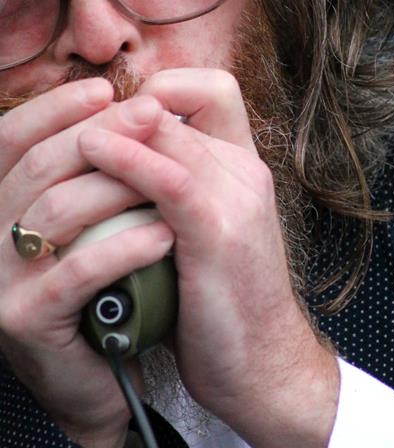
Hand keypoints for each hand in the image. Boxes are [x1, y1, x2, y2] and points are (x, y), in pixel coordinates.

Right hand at [0, 80, 173, 447]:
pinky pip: (77, 271)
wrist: (108, 373)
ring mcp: (2, 278)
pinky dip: (125, 246)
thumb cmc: (108, 283)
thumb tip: (135, 104)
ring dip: (120, 184)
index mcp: (1, 202)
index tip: (104, 88)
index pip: (13, 140)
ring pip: (58, 210)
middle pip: (41, 165)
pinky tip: (165, 233)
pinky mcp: (26, 318)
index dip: (54, 108)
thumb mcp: (94, 218)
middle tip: (151, 113)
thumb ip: (96, 168)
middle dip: (101, 132)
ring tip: (173, 174)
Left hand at [78, 69, 339, 447]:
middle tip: (72, 120)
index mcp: (243, 166)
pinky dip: (127, 159)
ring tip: (70, 132)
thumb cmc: (222, 301)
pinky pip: (170, 178)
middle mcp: (245, 170)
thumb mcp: (201, 231)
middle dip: (118, 106)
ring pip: (167, 131)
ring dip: (113, 125)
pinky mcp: (220, 232)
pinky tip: (92, 152)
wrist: (264, 364)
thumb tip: (118, 165)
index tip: (118, 116)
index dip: (162, 88)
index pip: (211, 89)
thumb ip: (173, 190)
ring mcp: (237, 197)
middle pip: (177, 103)